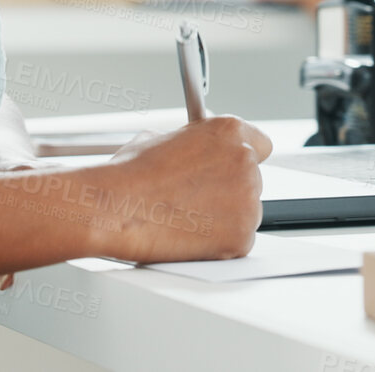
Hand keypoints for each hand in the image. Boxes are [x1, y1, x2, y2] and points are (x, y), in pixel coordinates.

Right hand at [94, 116, 273, 263]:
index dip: (239, 159)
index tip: (229, 168)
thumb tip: (188, 151)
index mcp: (229, 132)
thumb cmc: (129, 175)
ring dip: (226, 217)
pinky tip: (191, 235)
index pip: (260, 145)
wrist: (114, 209)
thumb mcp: (158, 139)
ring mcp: (247, 202)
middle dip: (228, 190)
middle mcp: (245, 163)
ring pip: (247, 212)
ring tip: (187, 217)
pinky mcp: (241, 237)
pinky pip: (239, 241)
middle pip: (251, 181)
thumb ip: (189, 143)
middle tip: (196, 198)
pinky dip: (220, 243)